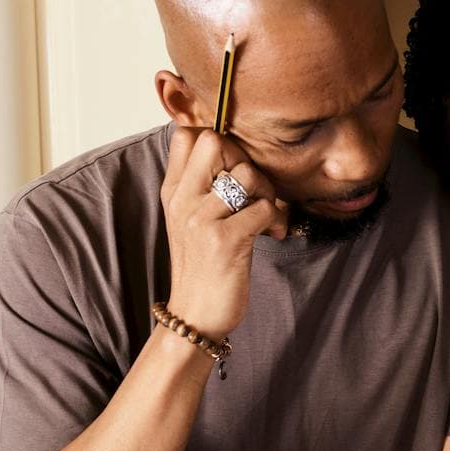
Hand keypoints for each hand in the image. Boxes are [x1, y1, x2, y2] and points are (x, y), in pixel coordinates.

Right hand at [160, 127, 288, 339]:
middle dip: (245, 159)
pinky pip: (264, 208)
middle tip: (254, 190)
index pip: (187, 135)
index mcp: (173, 191)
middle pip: (214, 141)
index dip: (220, 142)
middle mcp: (182, 200)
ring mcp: (201, 219)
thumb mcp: (191, 220)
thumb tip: (233, 152)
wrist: (194, 315)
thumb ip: (203, 186)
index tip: (233, 170)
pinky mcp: (225, 241)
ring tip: (265, 216)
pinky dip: (276, 220)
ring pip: (247, 173)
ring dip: (266, 193)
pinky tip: (271, 236)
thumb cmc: (202, 266)